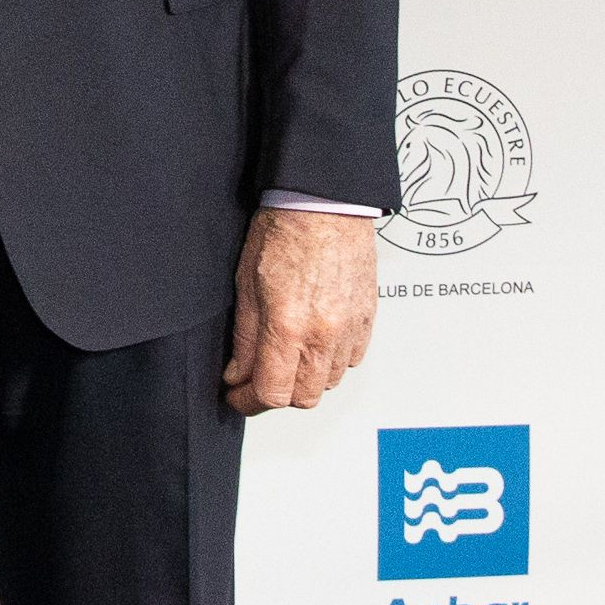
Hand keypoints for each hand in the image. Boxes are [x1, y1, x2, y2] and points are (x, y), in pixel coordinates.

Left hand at [223, 207, 376, 414]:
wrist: (324, 203)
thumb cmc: (284, 231)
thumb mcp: (246, 284)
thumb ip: (245, 338)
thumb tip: (238, 374)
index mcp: (288, 325)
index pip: (271, 393)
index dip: (248, 401)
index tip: (237, 396)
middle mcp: (324, 333)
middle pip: (303, 398)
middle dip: (277, 395)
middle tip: (258, 379)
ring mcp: (350, 328)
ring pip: (328, 382)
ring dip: (305, 379)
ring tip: (287, 356)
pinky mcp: (367, 319)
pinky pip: (351, 361)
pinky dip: (331, 362)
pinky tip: (314, 342)